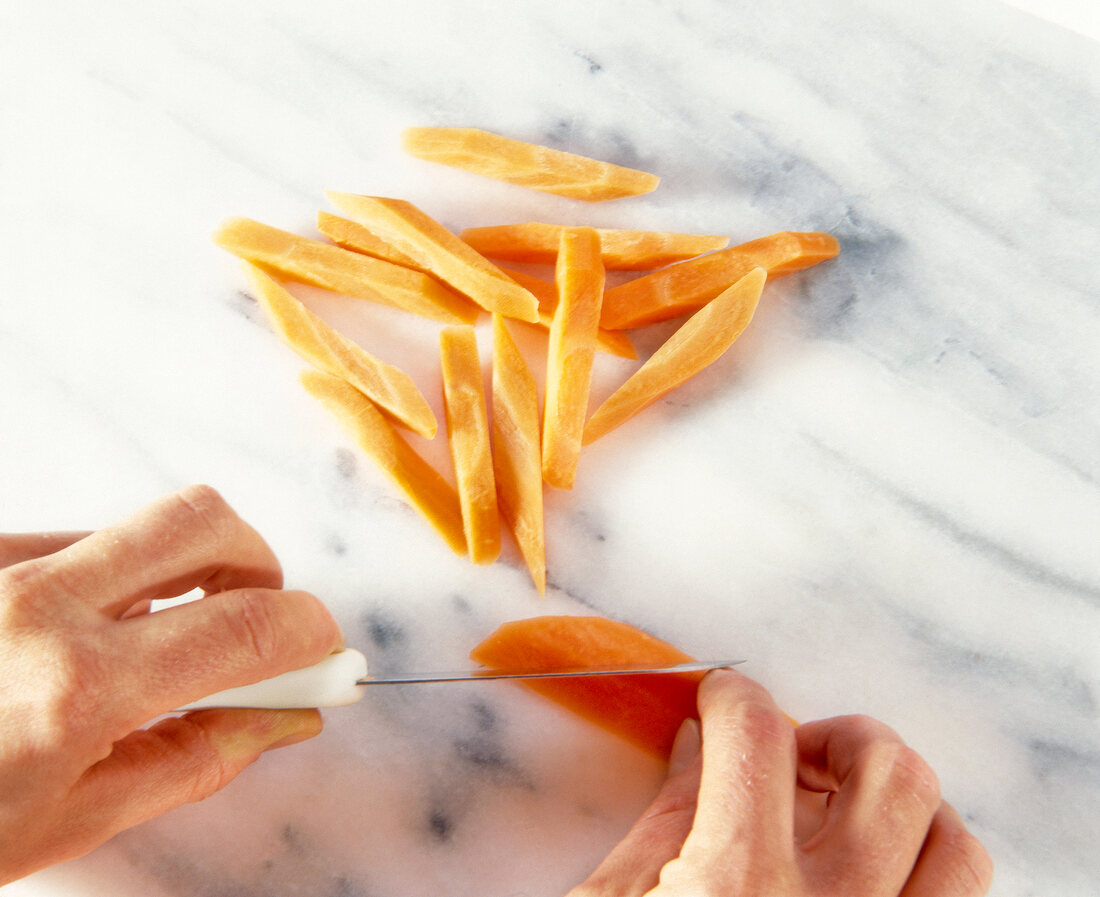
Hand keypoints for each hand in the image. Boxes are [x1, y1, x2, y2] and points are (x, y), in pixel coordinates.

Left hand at [0, 485, 342, 883]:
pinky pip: (72, 543)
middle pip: (204, 519)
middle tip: (254, 618)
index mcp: (79, 689)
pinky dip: (106, 584)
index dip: (311, 633)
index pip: (250, 627)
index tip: (322, 652)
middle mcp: (39, 605)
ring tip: (148, 646)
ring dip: (178, 576)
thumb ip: (201, 758)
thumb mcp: (76, 819)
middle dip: (259, 562)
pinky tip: (70, 642)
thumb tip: (288, 716)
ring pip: (139, 528)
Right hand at [569, 670, 992, 895]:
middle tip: (787, 754)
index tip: (719, 700)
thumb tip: (695, 746)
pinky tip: (866, 875)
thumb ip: (662, 821)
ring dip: (902, 805)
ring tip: (839, 812)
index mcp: (738, 885)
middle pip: (890, 771)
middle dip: (834, 735)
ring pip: (955, 846)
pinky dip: (927, 870)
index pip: (758, 733)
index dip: (733, 696)